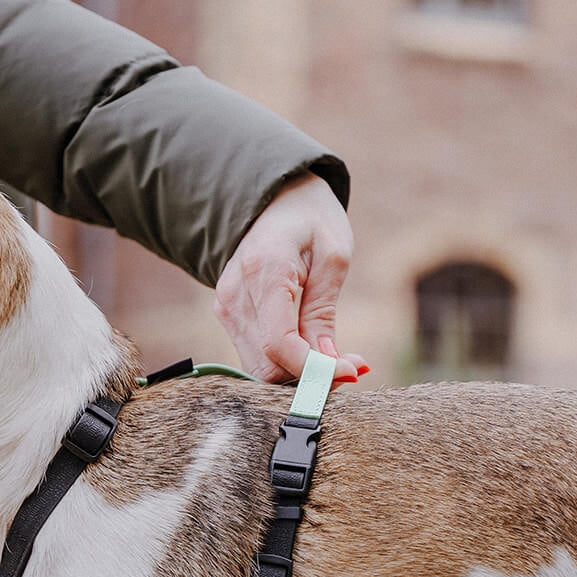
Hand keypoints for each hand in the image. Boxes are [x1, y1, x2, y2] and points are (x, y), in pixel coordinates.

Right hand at [213, 172, 366, 383]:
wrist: (273, 199)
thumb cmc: (310, 220)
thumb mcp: (332, 258)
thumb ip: (323, 315)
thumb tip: (329, 368)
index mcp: (264, 272)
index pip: (279, 344)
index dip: (314, 369)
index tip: (350, 372)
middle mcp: (235, 295)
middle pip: (266, 365)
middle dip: (310, 377)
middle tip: (350, 367)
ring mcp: (226, 308)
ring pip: (260, 368)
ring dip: (300, 373)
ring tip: (336, 356)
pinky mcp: (228, 316)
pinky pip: (256, 355)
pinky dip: (286, 362)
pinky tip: (312, 349)